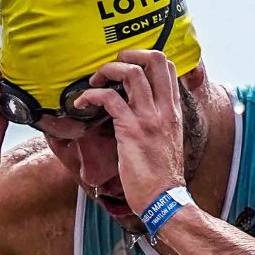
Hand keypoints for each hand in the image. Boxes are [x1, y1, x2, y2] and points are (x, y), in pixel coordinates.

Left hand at [77, 49, 188, 214]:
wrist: (165, 200)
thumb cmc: (162, 177)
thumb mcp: (168, 143)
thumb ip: (159, 123)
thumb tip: (141, 114)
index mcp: (174, 111)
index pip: (169, 68)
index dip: (146, 58)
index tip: (128, 66)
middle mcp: (165, 110)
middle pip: (156, 59)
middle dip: (129, 53)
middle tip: (111, 66)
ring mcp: (149, 118)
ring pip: (131, 73)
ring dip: (108, 70)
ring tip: (94, 82)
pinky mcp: (131, 130)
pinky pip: (108, 99)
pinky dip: (90, 96)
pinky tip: (81, 104)